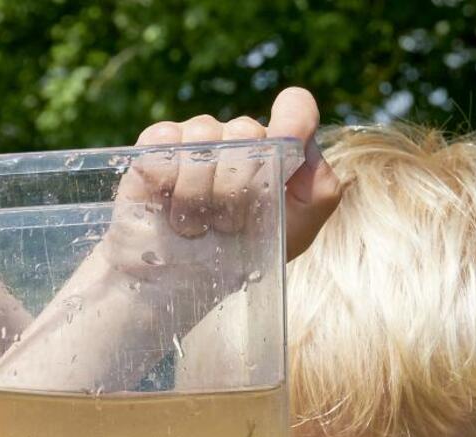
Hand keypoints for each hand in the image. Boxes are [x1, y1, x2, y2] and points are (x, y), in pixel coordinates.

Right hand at [91, 87, 339, 321]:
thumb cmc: (238, 258)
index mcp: (272, 151)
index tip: (283, 151)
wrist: (178, 286)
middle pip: (246, 131)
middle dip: (236, 185)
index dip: (293, 120)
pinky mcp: (154, 148)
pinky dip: (167, 177)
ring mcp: (194, 140)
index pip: (295, 110)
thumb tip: (306, 150)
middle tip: (226, 224)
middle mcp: (234, 138)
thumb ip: (321, 192)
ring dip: (198, 191)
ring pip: (203, 134)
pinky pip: (166, 140)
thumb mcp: (294, 234)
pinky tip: (166, 205)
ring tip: (194, 224)